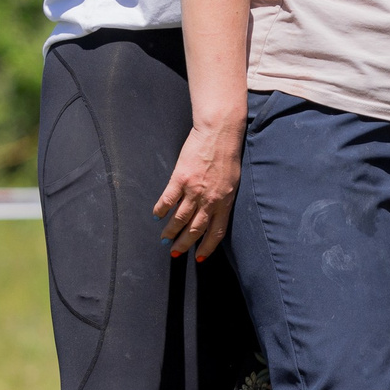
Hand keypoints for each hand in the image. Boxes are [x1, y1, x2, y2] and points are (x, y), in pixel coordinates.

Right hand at [153, 118, 243, 261]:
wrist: (220, 132)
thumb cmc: (228, 154)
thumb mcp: (232, 180)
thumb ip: (222, 197)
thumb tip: (212, 211)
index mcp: (225, 200)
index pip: (217, 231)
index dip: (208, 246)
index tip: (200, 257)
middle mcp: (210, 199)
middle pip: (196, 229)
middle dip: (185, 244)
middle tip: (176, 253)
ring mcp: (194, 189)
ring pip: (180, 218)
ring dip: (170, 231)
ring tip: (164, 239)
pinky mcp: (180, 178)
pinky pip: (168, 200)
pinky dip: (161, 210)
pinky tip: (156, 215)